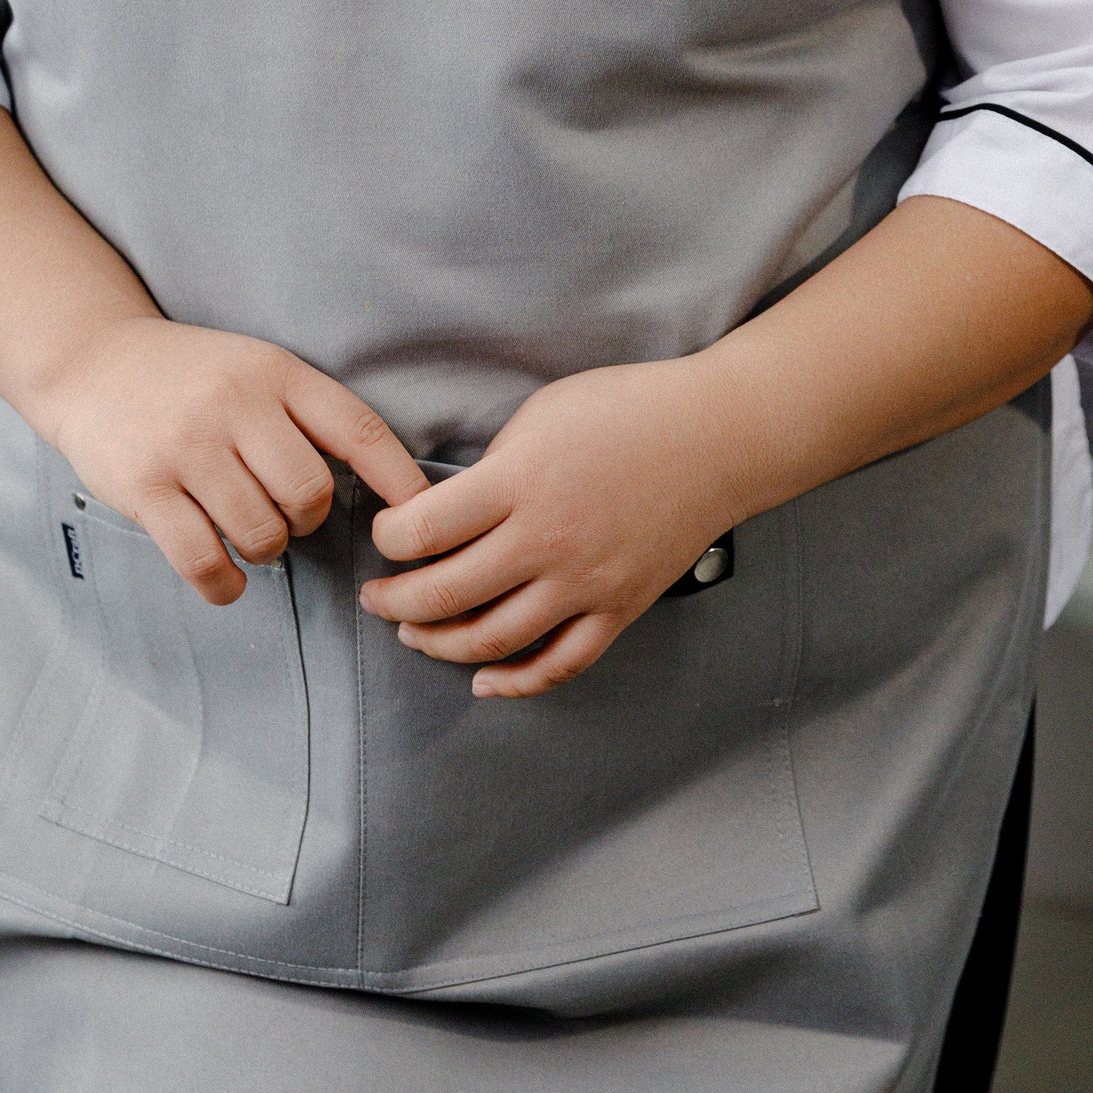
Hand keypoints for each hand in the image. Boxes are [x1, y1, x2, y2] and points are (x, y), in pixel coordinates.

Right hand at [44, 315, 426, 608]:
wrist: (91, 362)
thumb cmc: (190, 377)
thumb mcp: (255, 368)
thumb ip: (307, 413)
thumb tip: (385, 486)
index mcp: (276, 371)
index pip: (359, 429)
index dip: (401, 480)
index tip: (420, 519)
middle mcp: (235, 403)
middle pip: (311, 494)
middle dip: (307, 521)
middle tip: (284, 515)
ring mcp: (187, 445)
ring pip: (261, 532)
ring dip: (264, 549)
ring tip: (245, 531)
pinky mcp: (144, 487)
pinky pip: (203, 561)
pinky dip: (225, 585)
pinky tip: (227, 577)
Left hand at [361, 358, 732, 699]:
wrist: (717, 437)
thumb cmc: (629, 409)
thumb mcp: (542, 413)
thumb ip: (493, 466)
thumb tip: (452, 508)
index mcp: (520, 481)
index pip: (425, 530)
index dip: (388, 538)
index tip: (383, 533)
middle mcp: (547, 540)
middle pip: (445, 595)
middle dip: (394, 601)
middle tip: (375, 595)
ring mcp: (585, 583)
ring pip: (493, 641)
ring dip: (440, 645)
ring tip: (414, 633)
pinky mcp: (618, 608)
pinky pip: (559, 664)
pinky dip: (516, 683)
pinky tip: (485, 683)